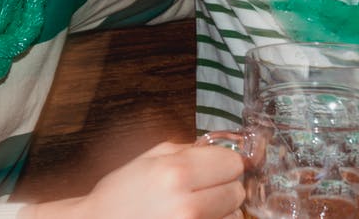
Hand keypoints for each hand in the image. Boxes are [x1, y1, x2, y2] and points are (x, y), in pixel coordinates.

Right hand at [25, 141, 244, 218]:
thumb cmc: (120, 195)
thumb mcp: (148, 159)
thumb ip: (187, 149)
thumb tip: (220, 148)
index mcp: (176, 172)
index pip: (233, 163)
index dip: (225, 163)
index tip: (217, 167)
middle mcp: (187, 203)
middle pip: (238, 191)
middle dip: (224, 187)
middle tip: (203, 189)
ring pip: (235, 215)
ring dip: (222, 211)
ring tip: (196, 208)